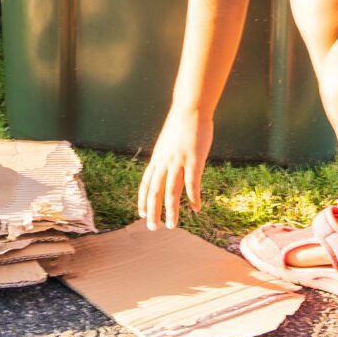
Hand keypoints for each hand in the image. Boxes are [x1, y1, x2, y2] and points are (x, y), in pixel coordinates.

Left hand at [135, 107, 213, 229]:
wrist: (190, 108)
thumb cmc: (181, 124)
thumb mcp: (169, 142)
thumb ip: (167, 156)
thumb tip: (168, 167)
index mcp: (158, 157)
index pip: (145, 183)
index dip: (142, 199)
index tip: (141, 214)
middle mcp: (164, 161)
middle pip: (154, 191)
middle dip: (153, 211)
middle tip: (153, 228)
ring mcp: (178, 161)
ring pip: (171, 191)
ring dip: (171, 210)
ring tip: (172, 226)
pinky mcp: (193, 160)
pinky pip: (191, 183)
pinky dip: (193, 198)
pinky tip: (196, 209)